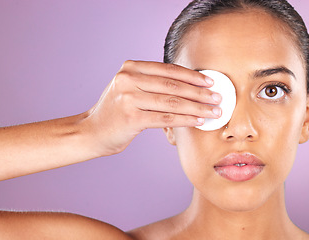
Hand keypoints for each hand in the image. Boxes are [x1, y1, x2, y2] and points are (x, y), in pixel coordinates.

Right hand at [83, 60, 221, 155]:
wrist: (91, 131)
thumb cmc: (115, 111)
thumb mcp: (129, 88)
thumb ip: (152, 83)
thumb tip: (188, 86)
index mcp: (130, 68)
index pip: (169, 70)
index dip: (192, 76)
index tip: (210, 83)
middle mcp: (128, 79)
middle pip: (173, 85)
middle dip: (199, 93)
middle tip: (218, 98)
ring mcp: (128, 98)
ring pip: (172, 102)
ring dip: (197, 107)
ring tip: (213, 112)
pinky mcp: (130, 117)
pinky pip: (165, 118)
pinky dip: (185, 120)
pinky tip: (198, 121)